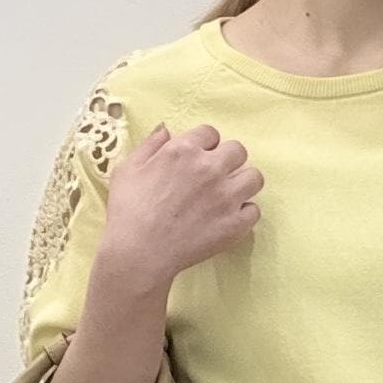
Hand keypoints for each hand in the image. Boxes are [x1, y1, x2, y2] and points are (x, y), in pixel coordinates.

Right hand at [101, 121, 264, 281]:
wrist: (139, 252)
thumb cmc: (128, 212)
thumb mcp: (127, 169)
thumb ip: (150, 145)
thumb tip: (165, 130)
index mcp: (183, 150)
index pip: (210, 133)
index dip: (206, 145)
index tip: (200, 158)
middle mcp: (209, 168)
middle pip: (238, 151)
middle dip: (229, 160)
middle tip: (217, 176)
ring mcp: (225, 197)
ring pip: (254, 177)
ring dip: (244, 183)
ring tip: (230, 195)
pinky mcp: (234, 224)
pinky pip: (254, 211)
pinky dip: (245, 214)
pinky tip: (231, 218)